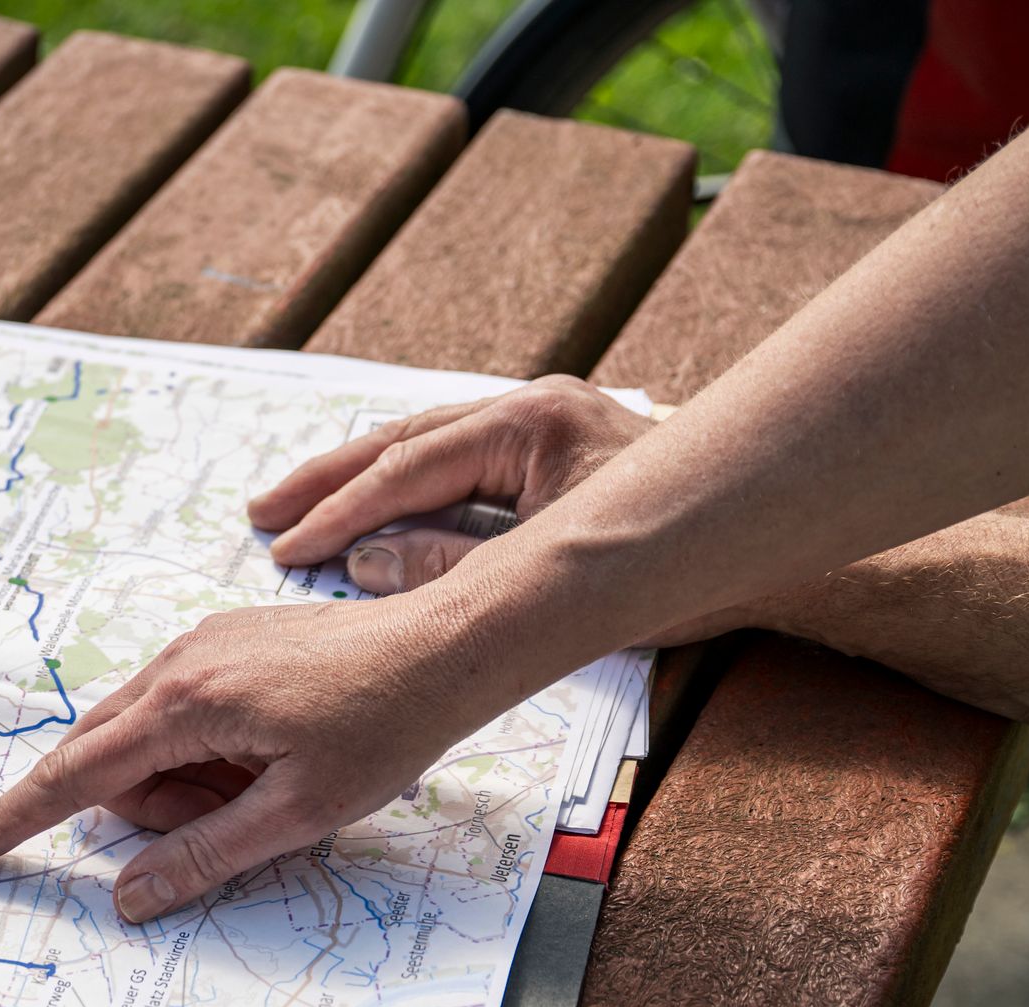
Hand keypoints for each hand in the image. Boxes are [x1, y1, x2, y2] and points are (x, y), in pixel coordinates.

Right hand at [0, 593, 509, 923]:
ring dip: (180, 779)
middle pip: (104, 757)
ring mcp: (199, 645)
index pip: (72, 776)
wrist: (445, 645)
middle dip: (144, 808)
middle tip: (229, 820)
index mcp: (185, 705)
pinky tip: (268, 754)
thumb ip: (204, 855)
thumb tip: (130, 898)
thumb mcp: (297, 812)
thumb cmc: (384, 728)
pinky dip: (202, 749)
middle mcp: (177, 663)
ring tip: (266, 783)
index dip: (13, 821)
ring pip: (141, 735)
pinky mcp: (224, 641)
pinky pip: (177, 709)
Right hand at [248, 374, 650, 595]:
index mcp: (531, 424)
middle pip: (403, 440)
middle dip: (328, 480)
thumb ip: (451, 568)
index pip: (410, 470)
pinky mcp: (548, 440)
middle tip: (262, 512)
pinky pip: (454, 455)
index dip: (340, 513)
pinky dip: (400, 479)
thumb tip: (364, 564)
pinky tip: (362, 498)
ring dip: (355, 477)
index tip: (286, 546)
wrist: (767, 531)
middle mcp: (530, 406)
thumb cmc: (676, 563)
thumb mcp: (551, 577)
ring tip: (292, 505)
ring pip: (422, 442)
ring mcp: (539, 418)